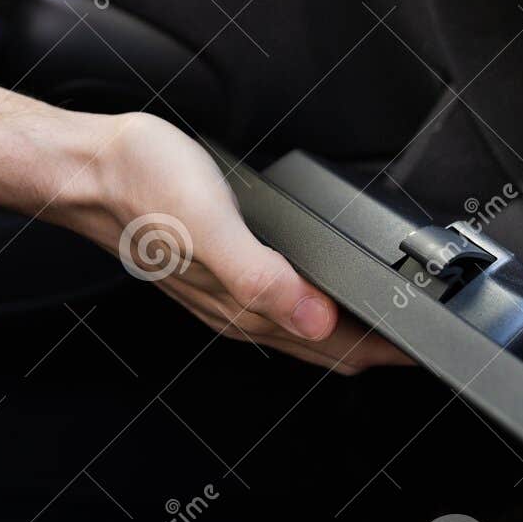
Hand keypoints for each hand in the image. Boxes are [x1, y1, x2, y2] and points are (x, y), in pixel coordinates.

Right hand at [0, 61, 411, 373]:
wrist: (89, 167)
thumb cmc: (142, 185)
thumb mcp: (210, 224)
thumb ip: (262, 277)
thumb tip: (317, 316)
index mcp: (245, 306)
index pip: (336, 346)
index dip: (389, 353)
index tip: (433, 352)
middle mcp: (241, 310)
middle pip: (327, 347)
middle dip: (380, 351)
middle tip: (430, 343)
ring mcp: (229, 295)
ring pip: (305, 331)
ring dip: (351, 335)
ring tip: (393, 328)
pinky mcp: (222, 271)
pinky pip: (282, 307)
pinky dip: (318, 310)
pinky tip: (326, 295)